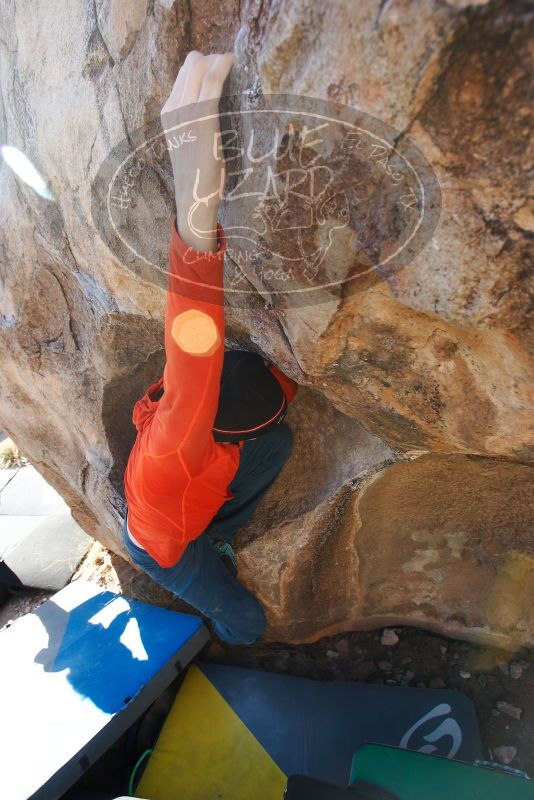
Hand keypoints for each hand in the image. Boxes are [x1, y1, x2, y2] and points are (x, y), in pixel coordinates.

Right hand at [161, 51, 234, 250]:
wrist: (194, 198)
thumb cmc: (196, 177)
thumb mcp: (187, 146)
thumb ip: (191, 126)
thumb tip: (207, 116)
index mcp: (167, 114)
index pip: (183, 75)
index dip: (201, 65)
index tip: (217, 66)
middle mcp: (173, 108)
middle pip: (190, 64)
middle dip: (210, 59)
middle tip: (227, 64)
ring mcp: (186, 111)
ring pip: (200, 67)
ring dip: (218, 60)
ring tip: (231, 62)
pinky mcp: (202, 117)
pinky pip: (212, 81)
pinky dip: (223, 66)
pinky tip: (233, 61)